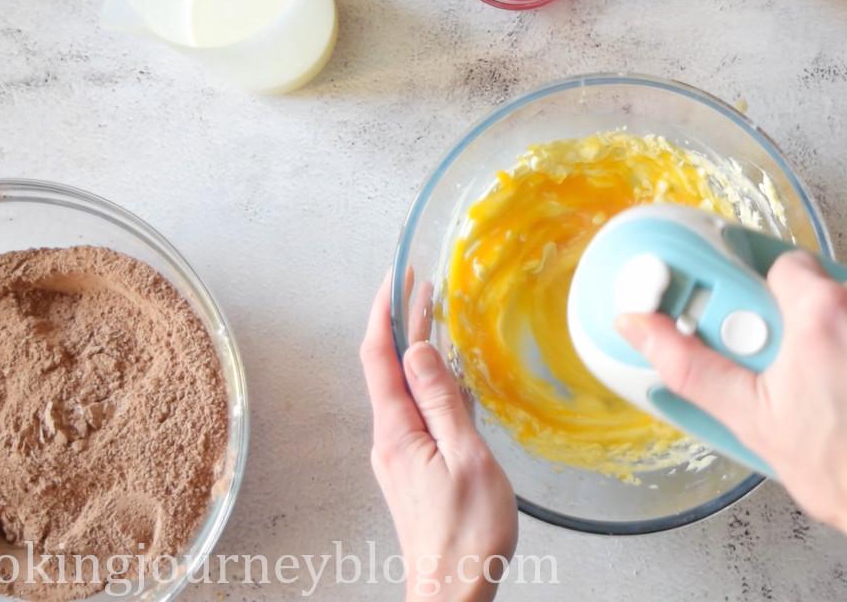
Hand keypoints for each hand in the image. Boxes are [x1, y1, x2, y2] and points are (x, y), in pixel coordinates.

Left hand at [360, 270, 516, 601]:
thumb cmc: (467, 533)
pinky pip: (413, 412)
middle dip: (401, 322)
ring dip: (413, 351)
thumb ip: (443, 402)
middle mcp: (389, 440)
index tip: (398, 276)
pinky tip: (444, 377)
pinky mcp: (412, 469)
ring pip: (400, 389)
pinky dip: (426, 382)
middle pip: (386, 367)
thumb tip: (421, 352)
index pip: (379, 356)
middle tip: (420, 285)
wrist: (453, 588)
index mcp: (397, 432)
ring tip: (432, 318)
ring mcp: (398, 456)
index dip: (386, 312)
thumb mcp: (465, 457)